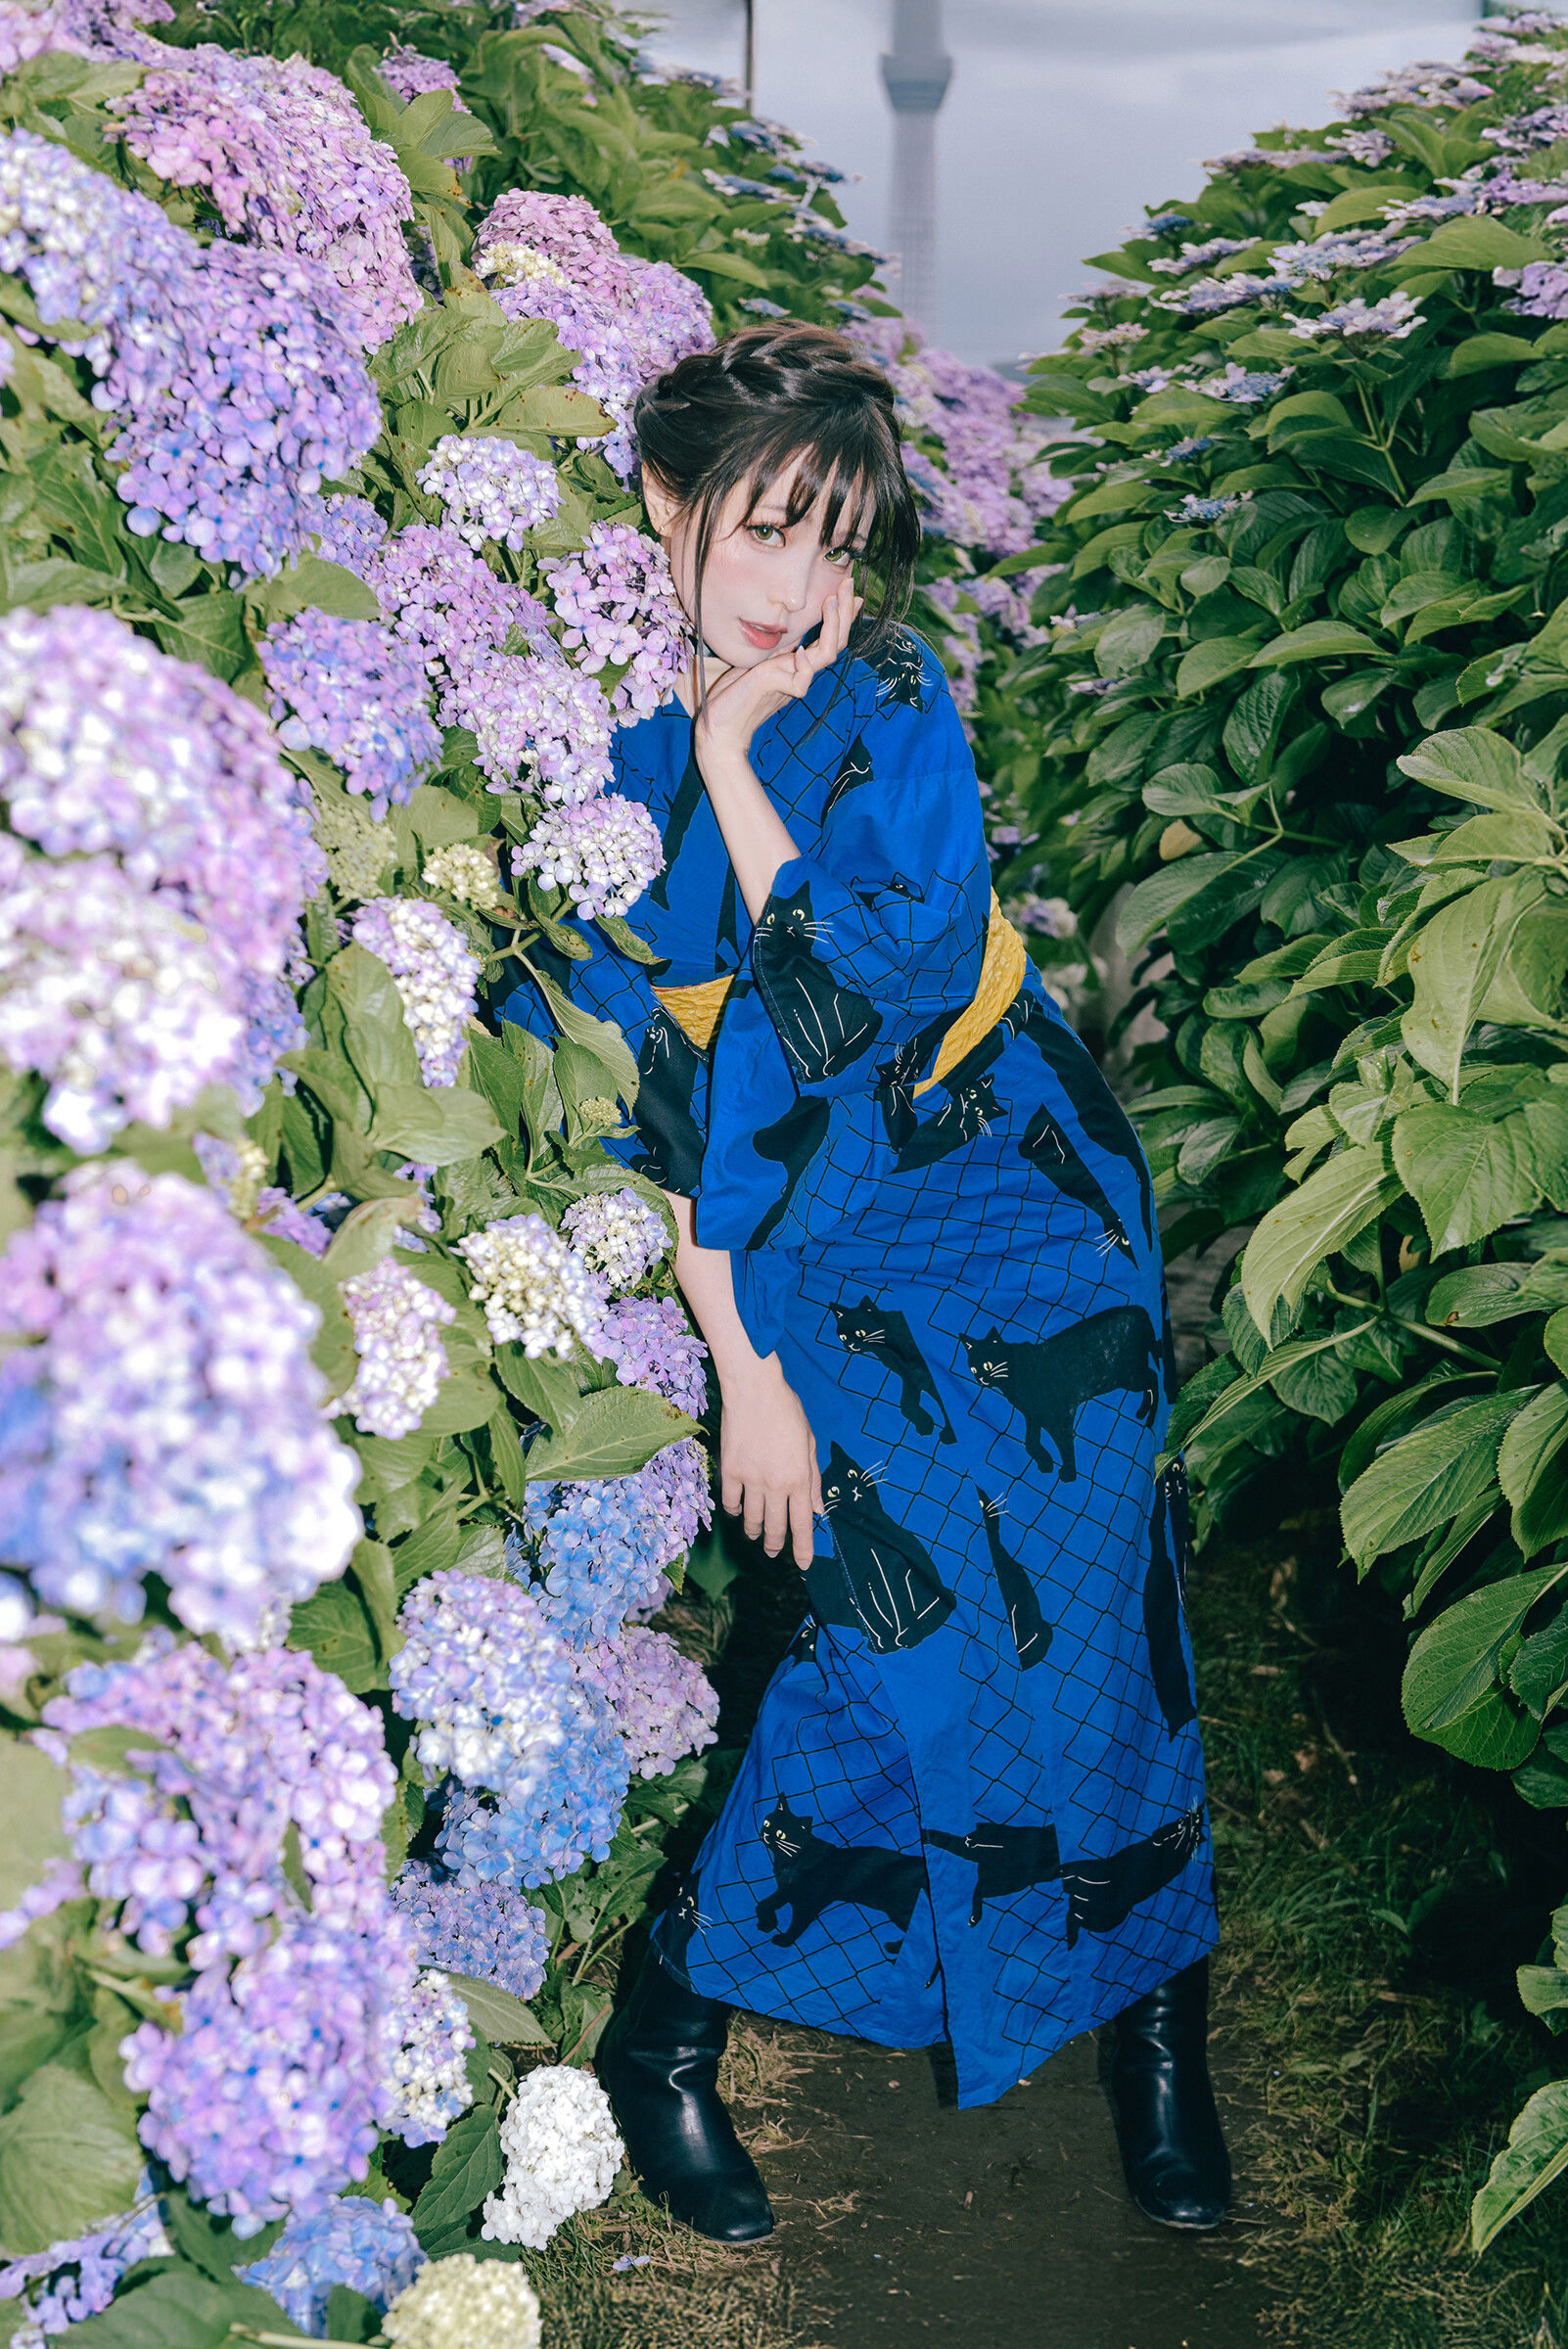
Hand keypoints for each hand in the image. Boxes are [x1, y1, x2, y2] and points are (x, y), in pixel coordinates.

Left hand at [693, 575, 862, 768]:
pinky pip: (803, 678)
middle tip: (848, 584)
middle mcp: (801, 671)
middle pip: (836, 642)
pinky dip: (805, 663)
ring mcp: (794, 681)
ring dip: (832, 627)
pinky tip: (801, 650)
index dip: (841, 613)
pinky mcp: (782, 690)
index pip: (829, 636)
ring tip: (831, 601)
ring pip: (827, 655)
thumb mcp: (760, 658)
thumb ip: (781, 646)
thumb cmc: (736, 692)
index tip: (848, 588)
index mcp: (798, 663)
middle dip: (844, 611)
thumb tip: (796, 627)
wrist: (720, 724)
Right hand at [719, 1355, 822, 1569]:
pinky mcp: (730, 1471)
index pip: (803, 1525)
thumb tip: (816, 1508)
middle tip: (774, 1551)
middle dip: (775, 1545)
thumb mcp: (810, 1443)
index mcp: (799, 1479)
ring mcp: (750, 1480)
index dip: (803, 1549)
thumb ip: (813, 1479)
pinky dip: (734, 1509)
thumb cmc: (786, 1411)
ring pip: (750, 1520)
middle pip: (774, 1528)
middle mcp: (775, 1485)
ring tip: (755, 1534)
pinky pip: (731, 1501)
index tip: (803, 1565)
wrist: (754, 1390)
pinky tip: (738, 1509)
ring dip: (754, 1531)